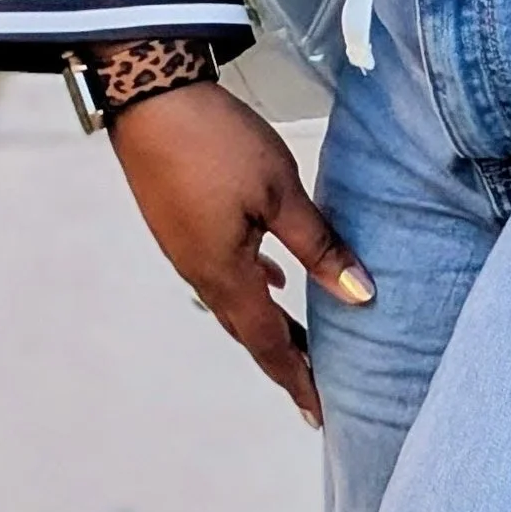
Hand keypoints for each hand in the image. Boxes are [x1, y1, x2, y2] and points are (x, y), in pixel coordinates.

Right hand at [105, 79, 373, 426]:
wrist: (151, 100)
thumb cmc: (218, 143)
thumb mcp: (280, 192)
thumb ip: (318, 245)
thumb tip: (360, 295)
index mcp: (225, 275)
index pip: (270, 342)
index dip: (298, 377)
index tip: (321, 412)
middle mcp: (201, 274)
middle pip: (250, 331)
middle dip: (286, 360)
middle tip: (317, 388)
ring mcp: (186, 250)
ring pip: (236, 303)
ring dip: (270, 326)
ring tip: (303, 343)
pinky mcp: (181, 226)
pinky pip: (223, 274)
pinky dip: (252, 289)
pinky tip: (271, 278)